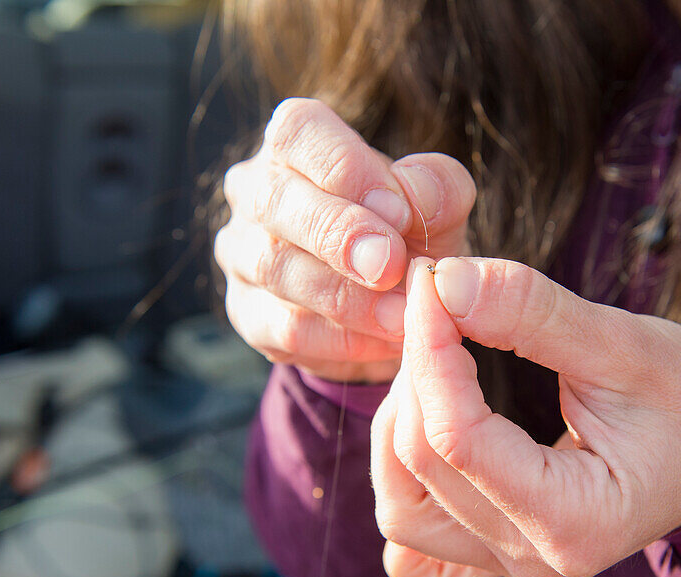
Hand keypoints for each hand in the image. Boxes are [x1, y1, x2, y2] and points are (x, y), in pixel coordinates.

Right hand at [215, 98, 475, 382]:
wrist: (392, 305)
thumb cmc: (409, 234)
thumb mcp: (439, 205)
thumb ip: (437, 188)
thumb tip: (413, 195)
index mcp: (296, 143)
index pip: (297, 131)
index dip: (345, 168)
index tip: (399, 211)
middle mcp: (255, 190)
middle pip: (274, 199)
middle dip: (338, 235)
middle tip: (392, 266)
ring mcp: (241, 253)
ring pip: (275, 268)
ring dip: (345, 297)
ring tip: (403, 315)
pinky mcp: (247, 313)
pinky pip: (283, 327)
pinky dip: (340, 339)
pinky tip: (384, 341)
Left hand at [371, 257, 680, 576]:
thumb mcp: (629, 345)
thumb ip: (535, 313)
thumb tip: (446, 280)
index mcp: (576, 521)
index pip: (459, 438)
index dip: (429, 349)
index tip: (432, 280)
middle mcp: (534, 560)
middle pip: (421, 467)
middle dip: (414, 372)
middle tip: (435, 301)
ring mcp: (510, 566)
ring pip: (401, 510)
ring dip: (399, 426)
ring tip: (431, 359)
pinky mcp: (496, 555)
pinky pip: (416, 545)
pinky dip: (404, 485)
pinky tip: (424, 431)